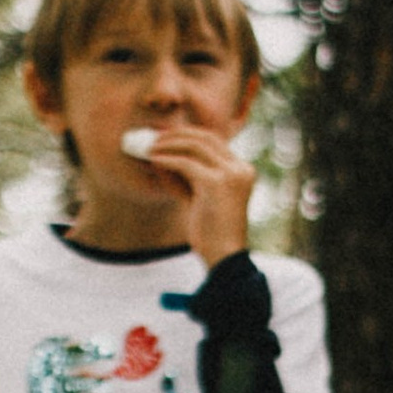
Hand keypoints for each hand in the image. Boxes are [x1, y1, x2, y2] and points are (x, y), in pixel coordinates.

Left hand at [130, 117, 253, 265]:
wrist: (224, 258)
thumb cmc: (211, 234)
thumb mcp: (197, 199)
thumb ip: (184, 179)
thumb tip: (159, 158)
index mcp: (242, 171)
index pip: (214, 142)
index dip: (188, 135)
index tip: (166, 137)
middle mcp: (240, 169)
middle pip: (205, 137)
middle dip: (176, 134)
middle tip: (154, 138)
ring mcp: (231, 174)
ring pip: (194, 145)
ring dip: (169, 144)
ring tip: (150, 148)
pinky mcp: (216, 183)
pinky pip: (185, 163)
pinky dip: (167, 159)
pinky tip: (153, 160)